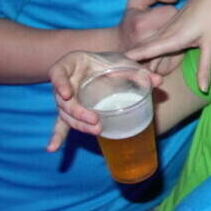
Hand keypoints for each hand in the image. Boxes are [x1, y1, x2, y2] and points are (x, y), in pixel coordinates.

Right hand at [46, 51, 161, 151]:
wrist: (105, 65)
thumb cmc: (110, 61)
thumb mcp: (124, 62)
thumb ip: (140, 71)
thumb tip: (158, 82)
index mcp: (71, 65)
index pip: (58, 73)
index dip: (60, 83)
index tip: (67, 94)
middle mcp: (64, 82)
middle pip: (63, 100)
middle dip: (77, 112)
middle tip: (95, 120)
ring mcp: (66, 98)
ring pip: (65, 114)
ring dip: (78, 124)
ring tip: (95, 130)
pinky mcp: (71, 110)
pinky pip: (62, 123)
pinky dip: (57, 136)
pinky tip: (52, 148)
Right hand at [125, 0, 210, 90]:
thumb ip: (205, 68)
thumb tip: (203, 89)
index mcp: (172, 37)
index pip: (146, 51)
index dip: (131, 59)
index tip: (115, 68)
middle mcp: (166, 33)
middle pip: (144, 50)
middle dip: (131, 62)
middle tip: (117, 77)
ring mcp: (168, 28)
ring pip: (150, 44)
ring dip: (139, 57)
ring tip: (128, 71)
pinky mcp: (172, 25)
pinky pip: (156, 40)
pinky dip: (148, 49)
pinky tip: (148, 59)